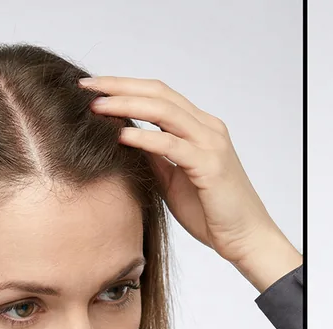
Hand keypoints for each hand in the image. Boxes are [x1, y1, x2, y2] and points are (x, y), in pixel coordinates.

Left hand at [79, 76, 298, 286]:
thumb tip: (124, 138)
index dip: (125, 86)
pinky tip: (120, 135)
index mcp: (201, 128)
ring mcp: (211, 144)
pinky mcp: (210, 165)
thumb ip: (155, 157)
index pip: (159, 95)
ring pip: (164, 111)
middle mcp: (208, 128)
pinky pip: (172, 144)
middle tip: (86, 86)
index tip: (92, 88)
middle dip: (119, 86)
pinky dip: (144, 137)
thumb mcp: (173, 180)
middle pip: (159, 93)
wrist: (246, 239)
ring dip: (126, 105)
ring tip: (95, 107)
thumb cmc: (212, 213)